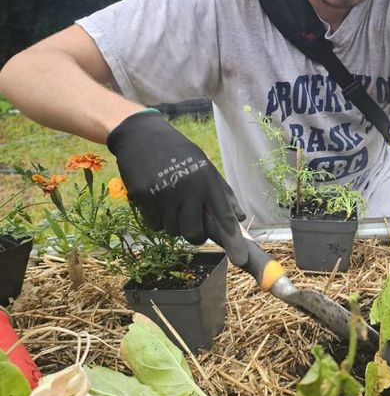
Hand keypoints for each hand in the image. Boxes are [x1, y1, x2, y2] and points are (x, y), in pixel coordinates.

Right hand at [107, 110, 248, 265]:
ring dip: (172, 223)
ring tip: (170, 200)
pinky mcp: (143, 197)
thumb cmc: (178, 153)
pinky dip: (155, 218)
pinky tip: (155, 198)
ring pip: (172, 231)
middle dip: (194, 234)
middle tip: (190, 221)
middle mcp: (188, 189)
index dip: (233, 240)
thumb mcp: (205, 167)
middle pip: (194, 234)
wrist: (142, 136)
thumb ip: (223, 193)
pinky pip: (153, 224)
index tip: (240, 260)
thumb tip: (240, 217)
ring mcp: (164, 194)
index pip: (223, 216)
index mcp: (206, 181)